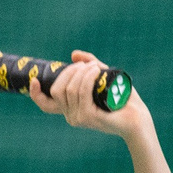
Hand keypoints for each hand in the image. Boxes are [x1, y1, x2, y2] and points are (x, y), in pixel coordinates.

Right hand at [31, 49, 151, 143]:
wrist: (138, 118)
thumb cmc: (122, 100)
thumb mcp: (103, 78)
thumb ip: (89, 66)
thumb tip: (74, 55)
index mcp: (71, 109)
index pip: (46, 105)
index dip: (35, 93)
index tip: (34, 79)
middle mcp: (71, 116)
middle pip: (58, 89)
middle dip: (69, 72)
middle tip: (87, 65)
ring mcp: (79, 118)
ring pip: (70, 89)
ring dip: (81, 72)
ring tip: (95, 67)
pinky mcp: (89, 117)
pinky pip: (82, 92)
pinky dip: (87, 78)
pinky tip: (95, 70)